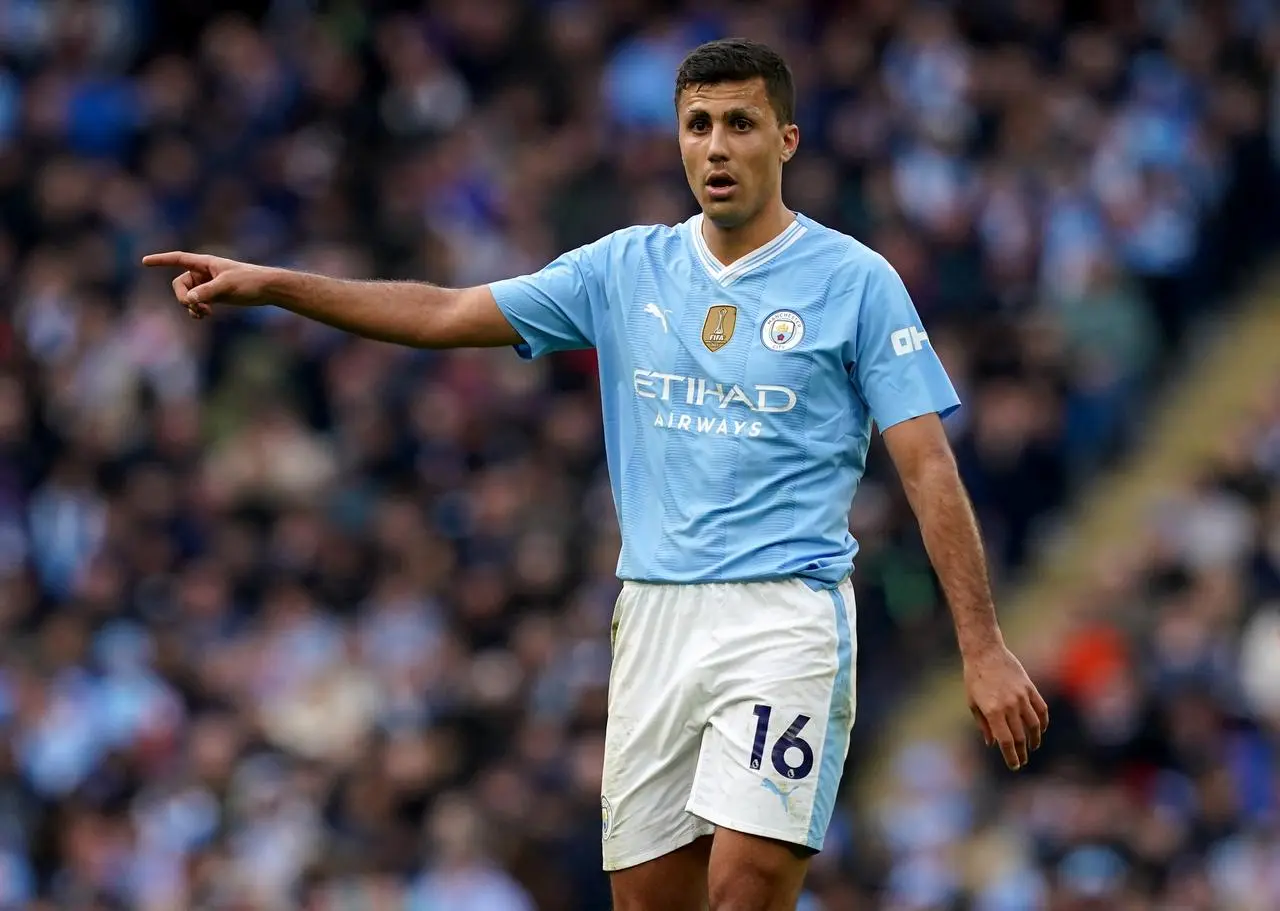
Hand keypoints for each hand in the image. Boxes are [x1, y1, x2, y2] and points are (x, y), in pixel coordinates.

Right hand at [142, 251, 276, 319]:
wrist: (268, 289)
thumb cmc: (249, 281)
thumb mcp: (227, 286)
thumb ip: (207, 292)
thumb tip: (189, 300)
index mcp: (205, 263)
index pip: (178, 259)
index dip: (161, 260)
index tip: (144, 261)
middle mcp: (203, 273)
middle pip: (180, 284)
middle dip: (183, 297)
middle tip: (194, 307)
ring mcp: (208, 285)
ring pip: (187, 296)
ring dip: (191, 306)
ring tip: (204, 313)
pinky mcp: (214, 296)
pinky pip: (196, 303)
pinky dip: (197, 310)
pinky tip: (204, 316)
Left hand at [963, 643, 1048, 770]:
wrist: (985, 652)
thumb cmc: (974, 678)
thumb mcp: (973, 702)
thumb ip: (983, 724)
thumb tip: (992, 743)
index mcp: (993, 711)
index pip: (1005, 741)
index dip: (1011, 756)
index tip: (1014, 766)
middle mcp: (1009, 706)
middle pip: (1020, 736)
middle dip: (1021, 752)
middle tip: (1022, 760)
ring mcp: (1021, 696)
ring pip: (1034, 725)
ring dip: (1034, 740)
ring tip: (1032, 747)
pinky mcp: (1030, 688)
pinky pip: (1041, 709)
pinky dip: (1043, 722)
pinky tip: (1040, 730)